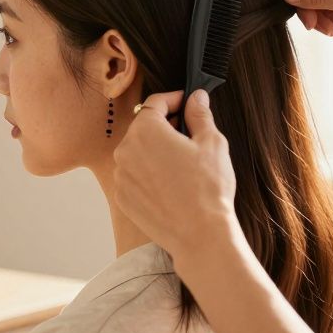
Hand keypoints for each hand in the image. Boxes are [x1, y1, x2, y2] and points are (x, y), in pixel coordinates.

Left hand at [113, 89, 238, 263]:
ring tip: (182, 164)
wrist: (199, 234)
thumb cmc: (208, 188)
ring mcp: (120, 175)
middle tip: (189, 136)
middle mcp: (125, 150)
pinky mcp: (122, 197)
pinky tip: (170, 184)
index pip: (155, 103)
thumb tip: (196, 98)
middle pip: (144, 127)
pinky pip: (134, 176)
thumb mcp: (212, 143)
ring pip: (137, 152)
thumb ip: (200, 115)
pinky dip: (148, 174)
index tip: (187, 104)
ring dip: (155, 151)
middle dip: (165, 126)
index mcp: (145, 130)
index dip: (174, 100)